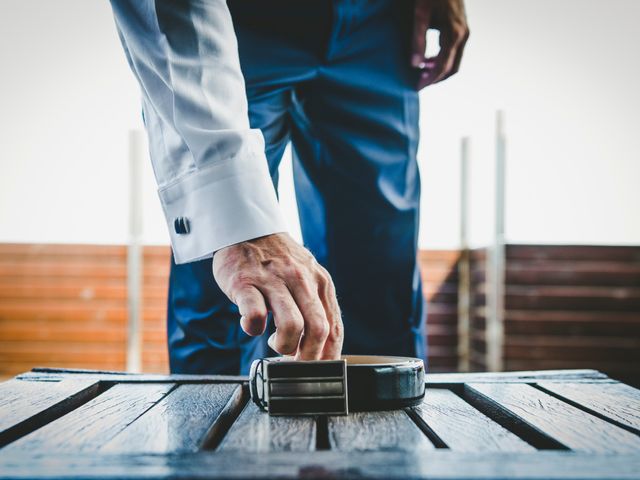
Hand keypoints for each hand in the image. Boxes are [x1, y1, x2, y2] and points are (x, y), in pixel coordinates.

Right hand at [213, 233, 342, 359]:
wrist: (247, 228)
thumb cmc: (277, 261)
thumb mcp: (306, 277)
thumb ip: (315, 307)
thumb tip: (323, 349)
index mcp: (320, 283)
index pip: (333, 328)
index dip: (327, 357)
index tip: (317, 372)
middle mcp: (301, 280)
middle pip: (318, 330)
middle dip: (308, 358)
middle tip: (294, 365)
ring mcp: (273, 280)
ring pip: (291, 325)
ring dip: (283, 346)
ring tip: (274, 342)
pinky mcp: (246, 282)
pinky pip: (255, 315)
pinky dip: (253, 328)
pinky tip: (251, 325)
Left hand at [411, 0, 469, 89]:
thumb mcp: (420, 15)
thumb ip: (418, 39)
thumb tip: (415, 64)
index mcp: (454, 34)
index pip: (442, 66)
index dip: (429, 79)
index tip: (416, 88)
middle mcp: (463, 35)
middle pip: (452, 68)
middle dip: (435, 79)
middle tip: (418, 84)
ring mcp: (464, 32)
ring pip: (454, 61)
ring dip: (438, 71)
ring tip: (420, 74)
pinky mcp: (461, 29)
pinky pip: (454, 52)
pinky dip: (442, 61)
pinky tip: (427, 61)